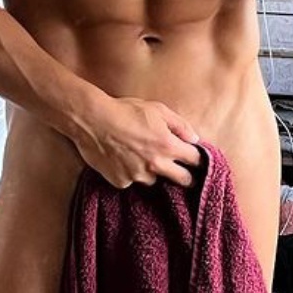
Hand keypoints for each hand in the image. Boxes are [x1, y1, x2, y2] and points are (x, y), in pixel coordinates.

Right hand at [69, 93, 203, 189]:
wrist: (92, 120)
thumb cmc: (125, 110)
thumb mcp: (157, 109)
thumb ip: (180, 125)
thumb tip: (195, 138)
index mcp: (167, 145)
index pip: (195, 160)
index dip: (200, 161)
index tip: (199, 162)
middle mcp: (155, 164)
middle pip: (183, 180)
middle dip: (187, 177)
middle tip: (184, 174)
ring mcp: (138, 176)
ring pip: (154, 180)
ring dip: (153, 172)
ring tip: (140, 157)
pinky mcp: (121, 182)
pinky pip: (131, 181)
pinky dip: (130, 173)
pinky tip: (122, 159)